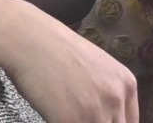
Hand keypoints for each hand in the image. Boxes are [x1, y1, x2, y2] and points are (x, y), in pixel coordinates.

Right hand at [0, 0, 137, 122]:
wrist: (26, 38)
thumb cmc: (53, 47)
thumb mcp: (94, 66)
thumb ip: (106, 92)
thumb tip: (105, 114)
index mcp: (126, 83)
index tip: (94, 118)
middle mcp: (116, 98)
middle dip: (93, 122)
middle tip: (77, 116)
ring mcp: (95, 112)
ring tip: (63, 113)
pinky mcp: (71, 122)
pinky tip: (52, 114)